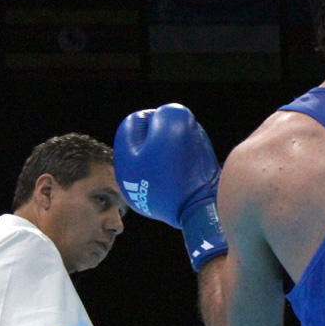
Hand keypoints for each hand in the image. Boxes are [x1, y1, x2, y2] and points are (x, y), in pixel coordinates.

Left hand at [114, 103, 227, 269]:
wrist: (200, 211)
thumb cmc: (183, 168)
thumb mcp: (175, 129)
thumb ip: (170, 114)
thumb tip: (173, 116)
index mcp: (124, 159)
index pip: (135, 122)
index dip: (159, 117)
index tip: (178, 124)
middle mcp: (130, 179)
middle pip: (146, 142)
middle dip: (168, 135)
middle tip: (186, 140)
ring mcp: (147, 194)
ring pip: (159, 160)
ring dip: (177, 152)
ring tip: (192, 158)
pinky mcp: (165, 205)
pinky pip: (170, 178)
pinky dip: (182, 171)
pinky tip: (194, 175)